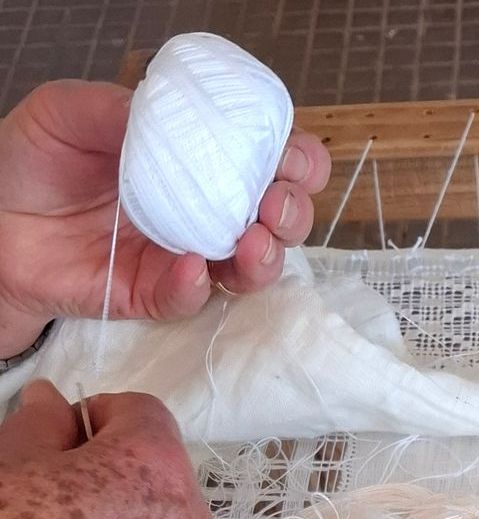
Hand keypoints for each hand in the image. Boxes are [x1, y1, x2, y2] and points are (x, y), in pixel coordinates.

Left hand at [0, 80, 332, 358]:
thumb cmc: (32, 162)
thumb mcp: (66, 112)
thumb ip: (116, 109)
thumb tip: (168, 115)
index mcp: (198, 157)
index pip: (267, 159)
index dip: (296, 159)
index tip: (290, 157)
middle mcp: (203, 209)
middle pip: (278, 219)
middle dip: (293, 213)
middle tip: (273, 206)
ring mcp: (183, 255)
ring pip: (250, 268)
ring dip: (264, 258)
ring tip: (251, 243)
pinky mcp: (153, 293)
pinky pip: (189, 297)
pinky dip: (197, 285)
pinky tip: (191, 267)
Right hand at [0, 381, 214, 518]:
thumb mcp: (10, 466)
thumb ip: (41, 424)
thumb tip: (52, 402)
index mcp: (154, 465)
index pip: (144, 412)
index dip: (101, 416)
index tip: (66, 436)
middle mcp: (191, 517)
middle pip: (163, 472)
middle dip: (119, 472)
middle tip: (60, 493)